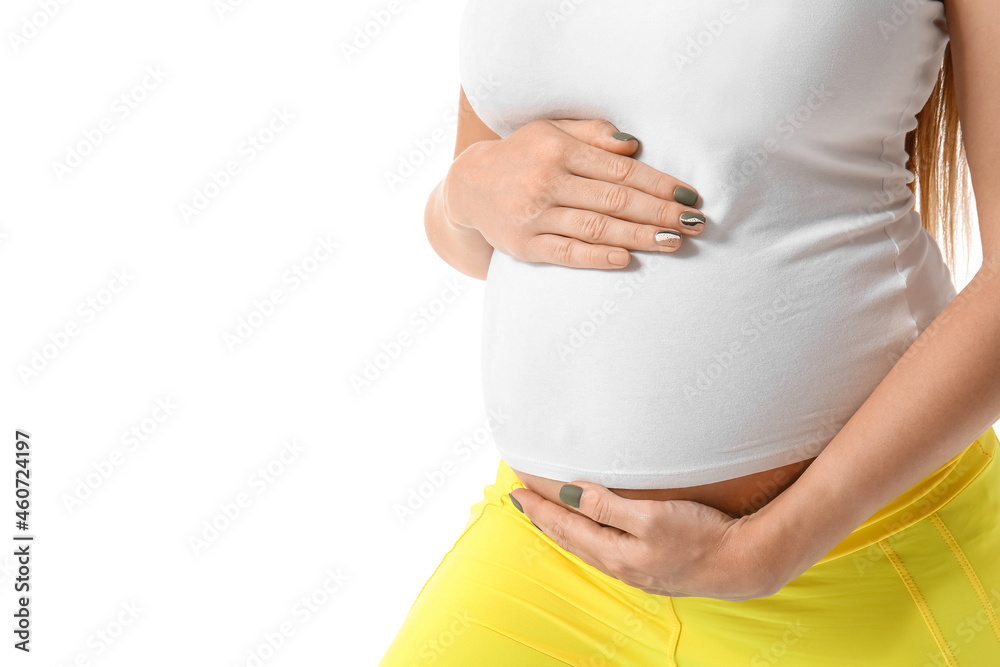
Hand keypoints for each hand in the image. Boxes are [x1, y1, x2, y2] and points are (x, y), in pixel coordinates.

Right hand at [441, 119, 706, 269]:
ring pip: (596, 228)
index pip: (620, 171)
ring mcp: (534, 216)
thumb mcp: (551, 130)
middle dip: (659, 213)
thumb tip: (635, 147)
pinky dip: (598, 257)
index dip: (658, 185)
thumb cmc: (522, 155)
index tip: (690, 196)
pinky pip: (567, 253)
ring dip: (639, 236)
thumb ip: (593, 135)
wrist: (468, 186)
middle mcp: (546, 181)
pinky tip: (627, 258)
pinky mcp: (524, 246)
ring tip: (674, 242)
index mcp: (558, 149)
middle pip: (614, 201)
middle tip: (695, 223)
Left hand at [509, 481, 782, 600]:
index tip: (516, 490)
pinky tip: (590, 535)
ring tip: (545, 516)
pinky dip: (586, 538)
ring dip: (562, 530)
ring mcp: (636, 570)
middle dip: (543, 518)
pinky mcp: (651, 569)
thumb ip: (606, 505)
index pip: (565, 525)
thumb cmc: (702, 535)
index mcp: (615, 552)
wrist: (744, 563)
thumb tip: (567, 494)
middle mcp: (620, 565)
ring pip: (585, 547)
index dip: (539, 507)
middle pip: (570, 538)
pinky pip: (604, 551)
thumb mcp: (650, 516)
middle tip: (519, 500)